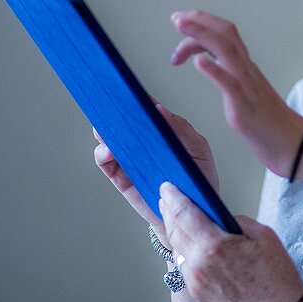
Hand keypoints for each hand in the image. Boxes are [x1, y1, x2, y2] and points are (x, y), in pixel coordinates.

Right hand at [94, 104, 217, 242]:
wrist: (191, 214)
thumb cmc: (198, 179)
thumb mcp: (199, 151)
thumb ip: (183, 131)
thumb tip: (161, 111)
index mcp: (164, 133)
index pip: (148, 112)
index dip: (138, 99)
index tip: (128, 87)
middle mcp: (145, 143)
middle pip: (125, 123)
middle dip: (115, 111)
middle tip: (109, 102)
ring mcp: (131, 160)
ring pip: (111, 140)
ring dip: (106, 131)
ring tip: (106, 126)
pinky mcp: (122, 178)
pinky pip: (107, 163)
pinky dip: (103, 155)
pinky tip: (108, 151)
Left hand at [159, 182, 302, 301]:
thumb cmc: (276, 276)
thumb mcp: (263, 235)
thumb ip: (236, 221)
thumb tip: (220, 217)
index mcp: (215, 246)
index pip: (185, 214)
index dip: (174, 197)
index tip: (168, 187)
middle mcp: (199, 264)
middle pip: (175, 231)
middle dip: (169, 211)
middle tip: (167, 198)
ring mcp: (195, 281)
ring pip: (177, 249)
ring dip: (175, 230)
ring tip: (177, 218)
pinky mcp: (197, 293)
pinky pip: (185, 266)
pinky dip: (184, 250)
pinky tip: (189, 242)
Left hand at [171, 10, 302, 177]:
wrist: (292, 143)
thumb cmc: (266, 122)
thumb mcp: (244, 91)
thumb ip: (228, 74)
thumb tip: (208, 61)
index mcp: (245, 67)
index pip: (225, 34)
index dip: (203, 22)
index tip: (182, 20)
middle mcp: (247, 70)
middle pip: (226, 34)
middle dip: (199, 21)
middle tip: (176, 17)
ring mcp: (247, 86)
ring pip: (227, 51)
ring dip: (202, 34)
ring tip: (181, 24)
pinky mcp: (245, 107)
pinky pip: (230, 84)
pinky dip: (214, 70)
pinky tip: (198, 62)